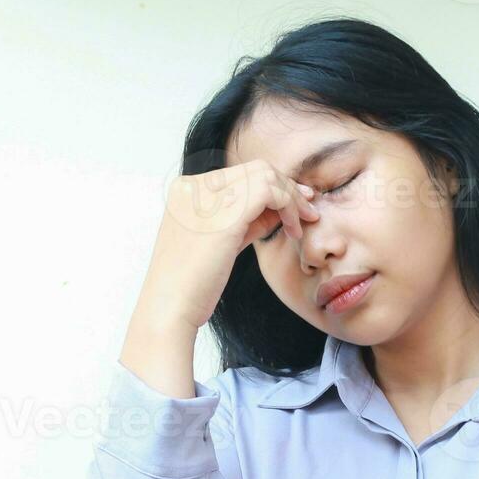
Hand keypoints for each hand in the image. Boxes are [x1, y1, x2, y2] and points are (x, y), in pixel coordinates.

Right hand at [142, 161, 318, 329]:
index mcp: (185, 191)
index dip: (272, 187)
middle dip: (287, 187)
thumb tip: (280, 208)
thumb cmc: (191, 285)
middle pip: (254, 169)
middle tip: (308, 208)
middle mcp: (194, 185)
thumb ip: (246, 221)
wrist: (170, 308)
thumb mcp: (221, 244)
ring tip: (304, 222)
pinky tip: (293, 230)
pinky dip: (289, 206)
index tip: (295, 205)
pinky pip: (270, 192)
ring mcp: (208, 195)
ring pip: (266, 175)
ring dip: (292, 197)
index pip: (239, 175)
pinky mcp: (226, 212)